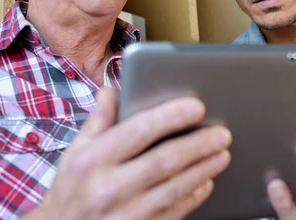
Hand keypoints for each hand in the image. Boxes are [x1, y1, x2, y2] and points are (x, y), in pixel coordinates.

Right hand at [24, 87, 231, 219]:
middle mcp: (107, 188)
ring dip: (204, 168)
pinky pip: (175, 212)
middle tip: (223, 133)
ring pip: (175, 188)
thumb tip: (113, 89)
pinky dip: (194, 195)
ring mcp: (125, 215)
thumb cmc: (72, 188)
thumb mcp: (75, 152)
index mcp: (92, 160)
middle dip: (199, 144)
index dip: (170, 117)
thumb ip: (98, 120)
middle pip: (164, 161)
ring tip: (222, 153)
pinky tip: (206, 181)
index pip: (138, 131)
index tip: (197, 106)